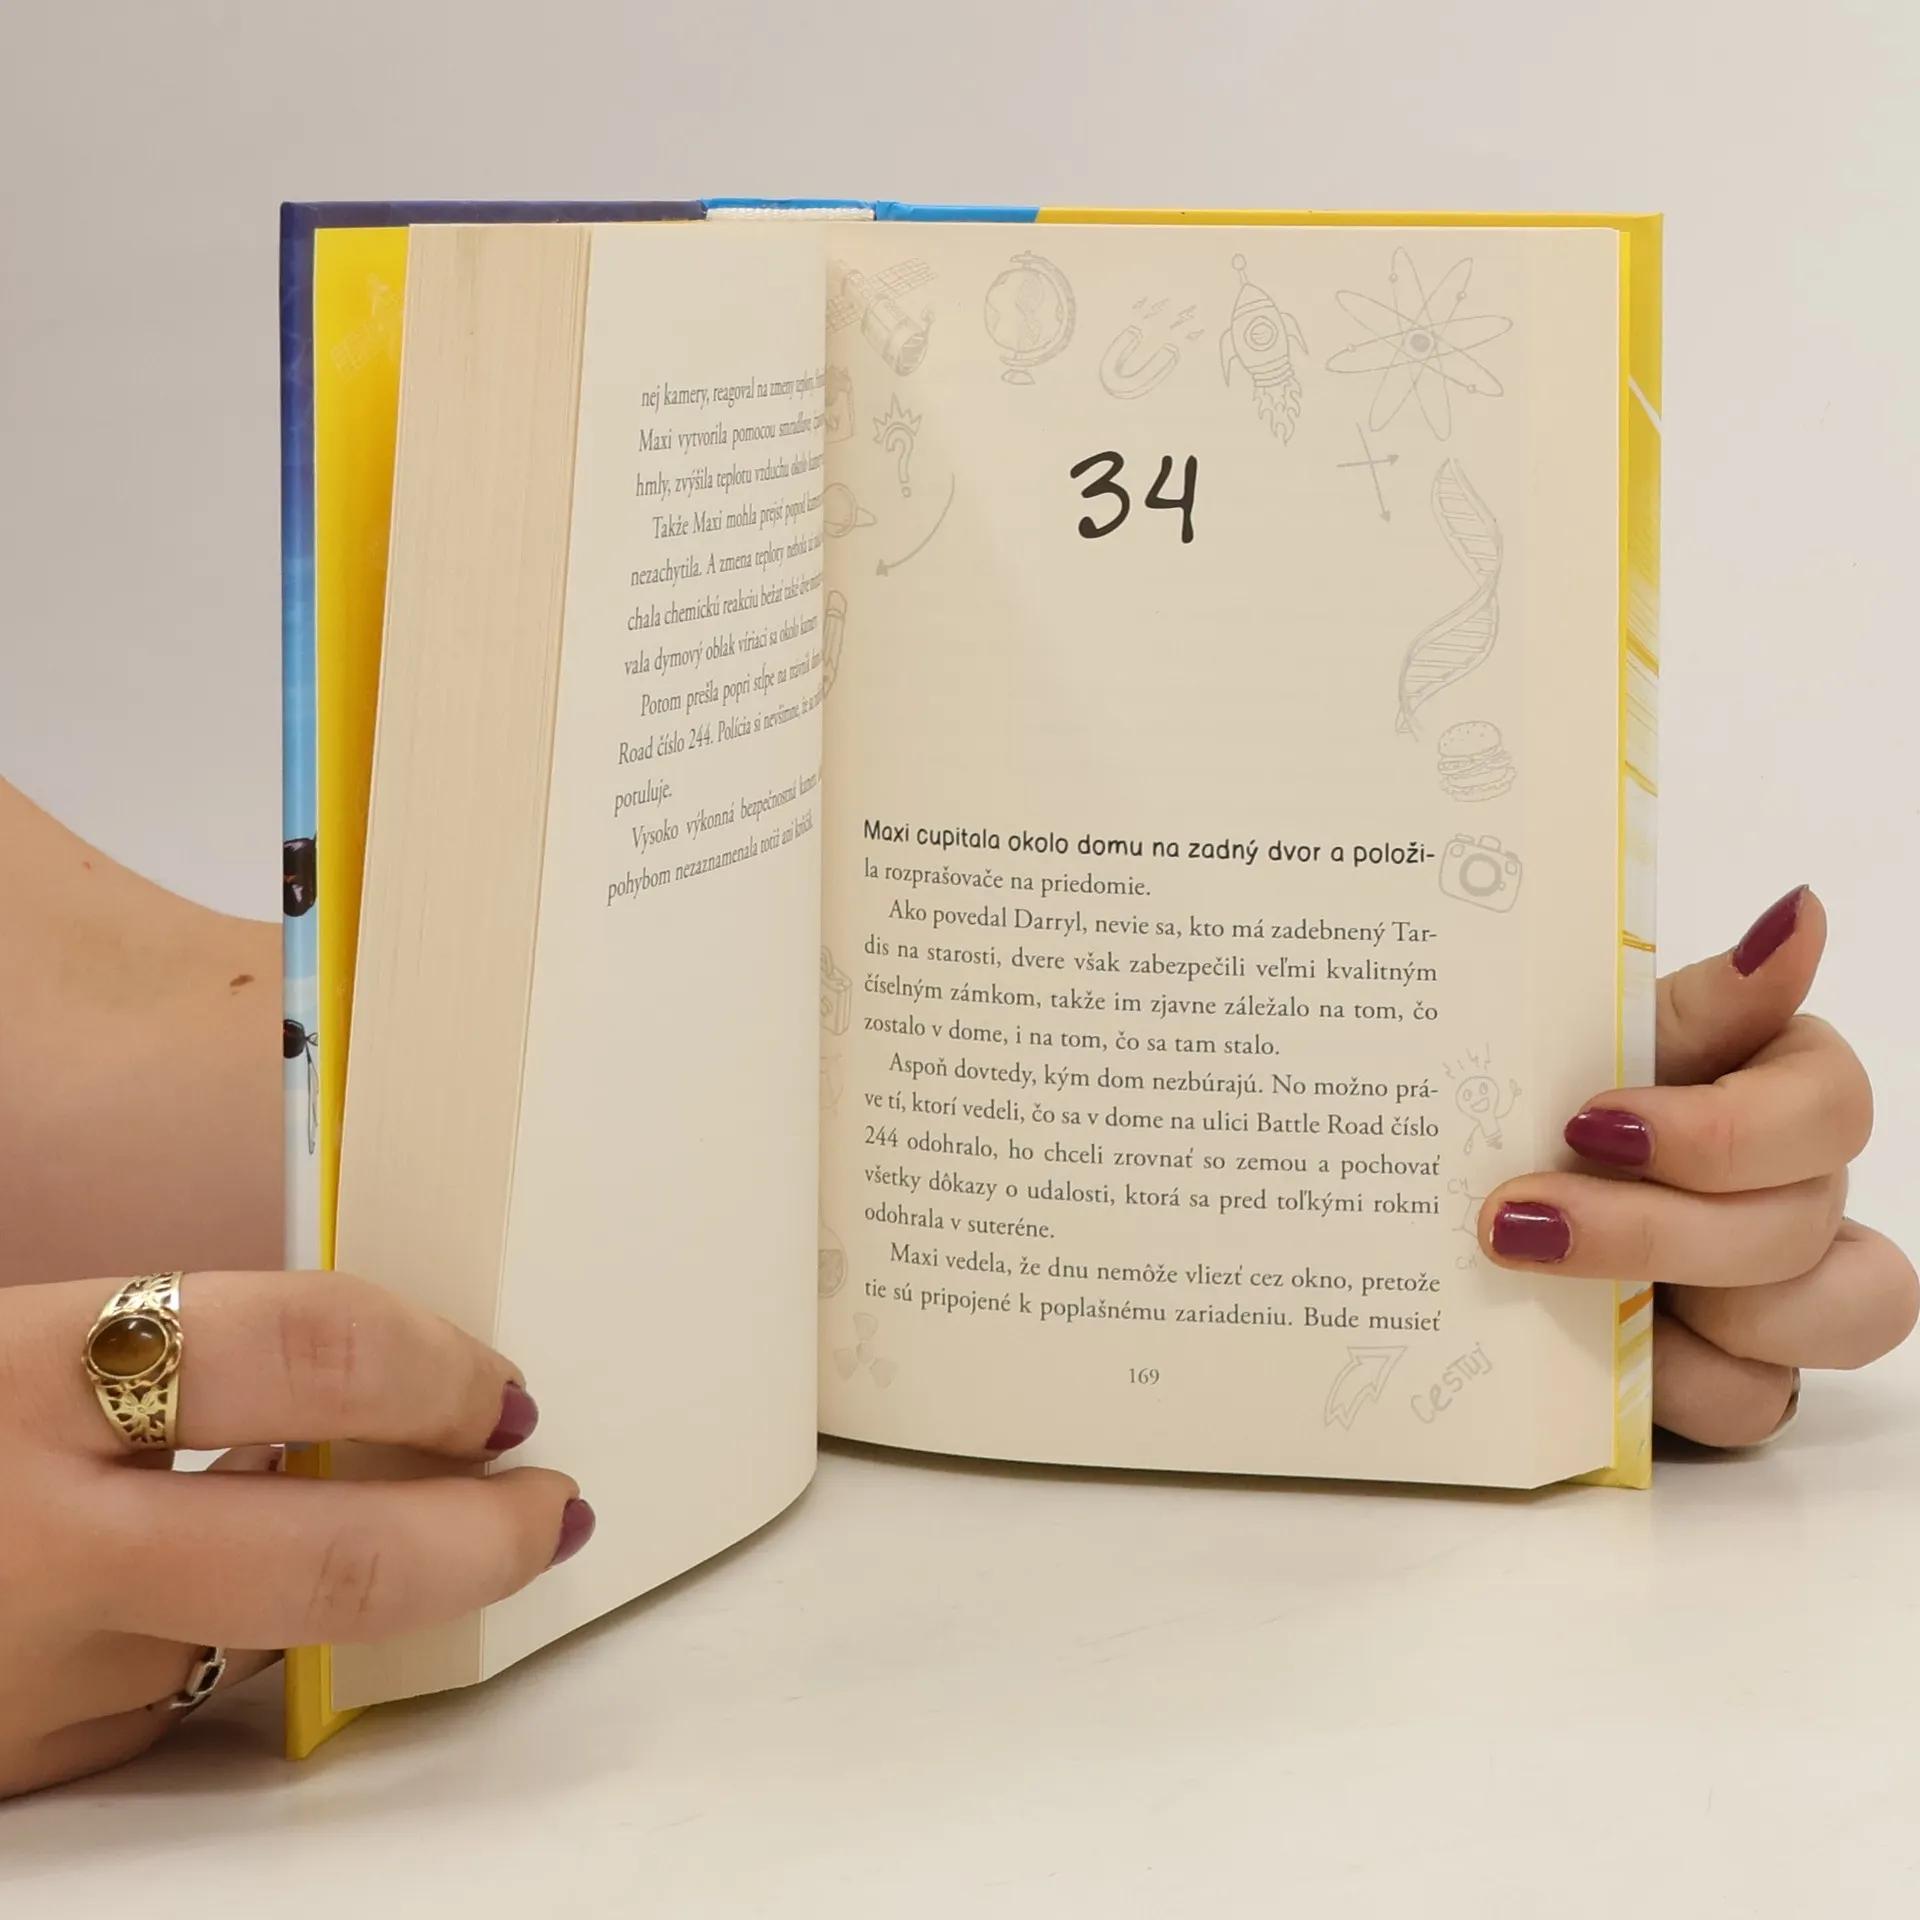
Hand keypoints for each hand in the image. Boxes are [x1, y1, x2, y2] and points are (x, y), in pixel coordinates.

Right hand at [0, 1268, 591, 1799]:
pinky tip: (231, 1590)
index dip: (440, 1370)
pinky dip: (236, 1639)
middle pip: (340, 1557)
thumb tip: (362, 1360)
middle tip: (550, 1507)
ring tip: (435, 1538)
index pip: (309, 1353)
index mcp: (35, 1377)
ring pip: (275, 1642)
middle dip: (482, 1538)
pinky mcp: (26, 1762)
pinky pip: (181, 1700)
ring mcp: (37, 1676)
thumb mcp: (14, 1335)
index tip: (502, 1390)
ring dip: (373, 1594)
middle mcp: (45, 1543)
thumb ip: (171, 1345)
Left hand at [1480, 887, 1917, 1445]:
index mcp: (1783, 1085)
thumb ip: (1707, 996)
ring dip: (1676, 1301)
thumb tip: (1799, 913)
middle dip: (1649, 1226)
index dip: (1719, 1130)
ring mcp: (1786, 1284)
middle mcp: (1804, 1184)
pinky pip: (1753, 1397)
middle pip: (1797, 1219)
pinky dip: (1673, 1378)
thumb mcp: (1602, 1036)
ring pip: (1822, 1316)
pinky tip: (1597, 1348)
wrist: (1489, 1187)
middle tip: (1518, 1211)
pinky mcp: (1747, 1369)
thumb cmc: (1557, 1094)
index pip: (1829, 1105)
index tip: (1590, 1119)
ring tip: (1541, 1275)